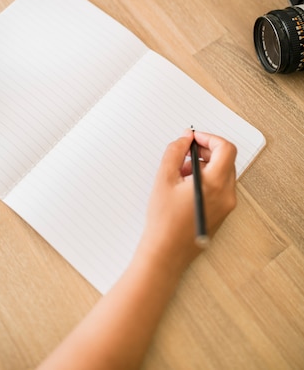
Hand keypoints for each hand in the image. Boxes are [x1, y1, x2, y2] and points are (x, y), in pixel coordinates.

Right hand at [137, 129, 236, 273]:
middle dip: (205, 151)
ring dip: (204, 165)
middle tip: (184, 154)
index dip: (209, 138)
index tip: (193, 138)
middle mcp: (226, 195)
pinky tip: (185, 186)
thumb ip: (175, 152)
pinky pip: (220, 187)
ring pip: (222, 173)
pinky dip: (206, 179)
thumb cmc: (164, 220)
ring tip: (181, 173)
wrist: (166, 252)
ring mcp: (226, 205)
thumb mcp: (164, 178)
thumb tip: (185, 138)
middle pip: (226, 160)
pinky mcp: (222, 213)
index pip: (225, 149)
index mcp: (215, 184)